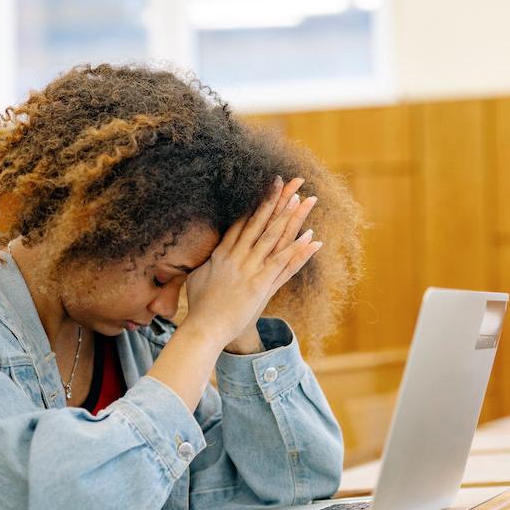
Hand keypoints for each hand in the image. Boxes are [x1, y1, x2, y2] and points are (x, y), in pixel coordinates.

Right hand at [183, 176, 321, 350]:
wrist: (203, 329)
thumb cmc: (201, 307)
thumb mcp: (199, 278)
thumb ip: (208, 263)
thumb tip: (210, 254)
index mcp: (222, 253)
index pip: (242, 221)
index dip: (257, 202)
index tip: (269, 186)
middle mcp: (236, 256)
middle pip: (259, 222)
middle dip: (276, 199)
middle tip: (290, 180)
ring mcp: (249, 269)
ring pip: (272, 236)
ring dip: (289, 217)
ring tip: (304, 199)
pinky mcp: (260, 285)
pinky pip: (282, 263)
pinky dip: (297, 249)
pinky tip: (311, 236)